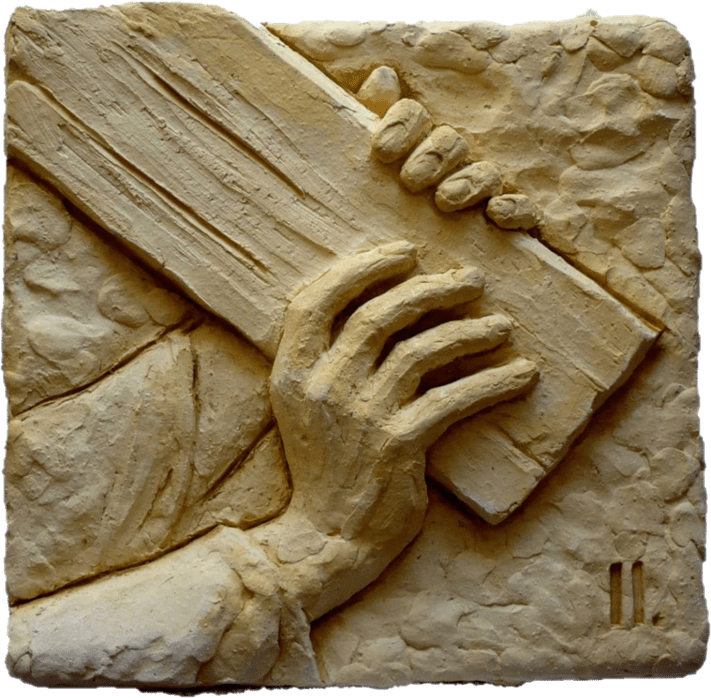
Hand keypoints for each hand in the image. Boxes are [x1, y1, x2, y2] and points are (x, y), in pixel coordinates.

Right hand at [270, 242, 537, 555]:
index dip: (361, 268)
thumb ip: (326, 362)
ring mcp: (361, 416)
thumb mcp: (303, 410)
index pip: (317, 300)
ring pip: (422, 351)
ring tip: (502, 325)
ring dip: (469, 332)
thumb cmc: (322, 470)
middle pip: (379, 316)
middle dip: (430, 288)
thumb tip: (379, 309)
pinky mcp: (398, 446)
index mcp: (292, 373)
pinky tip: (521, 375)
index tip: (405, 253)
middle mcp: (323, 387)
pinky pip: (453, 399)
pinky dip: (492, 382)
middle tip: (471, 279)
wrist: (326, 539)